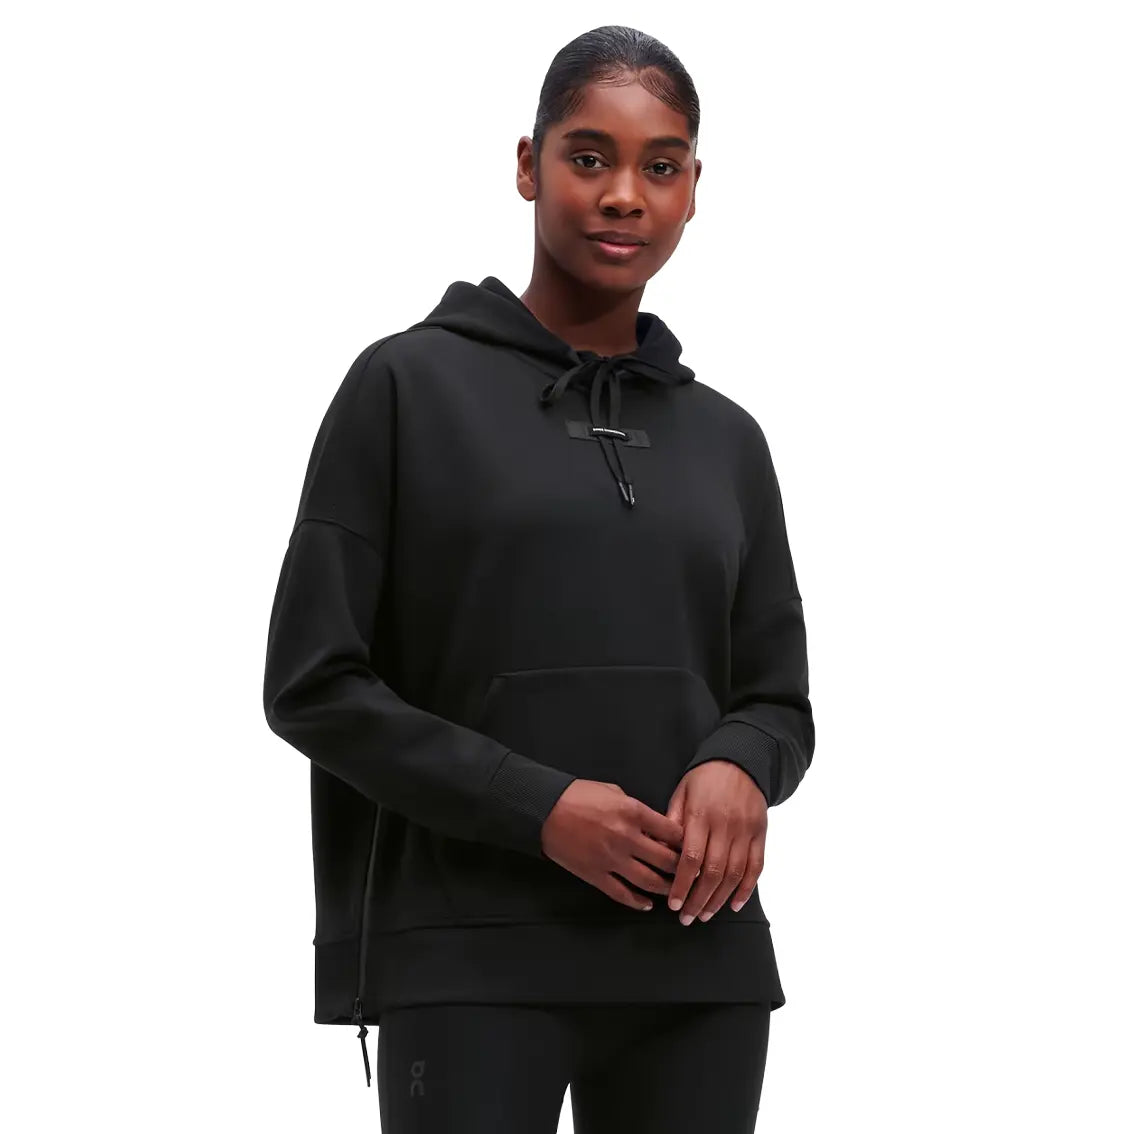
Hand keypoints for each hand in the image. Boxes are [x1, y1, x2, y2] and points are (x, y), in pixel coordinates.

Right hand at [540, 779, 685, 911]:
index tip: (692, 847)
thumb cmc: (577, 795)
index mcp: (633, 812)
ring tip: (674, 892)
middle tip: (690, 874)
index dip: (686, 841)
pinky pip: (623, 894)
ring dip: (666, 889)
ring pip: (649, 881)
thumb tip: (653, 825)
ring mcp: (612, 859)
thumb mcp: (613, 791)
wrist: (544, 810)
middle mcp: (627, 837)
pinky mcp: (596, 875)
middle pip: (667, 860)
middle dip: (682, 869)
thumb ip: (636, 809)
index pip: (673, 832)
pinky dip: (638, 902)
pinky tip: (647, 904)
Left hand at [665, 760, 766, 923]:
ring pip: (734, 874)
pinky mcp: (761, 834)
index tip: (673, 904)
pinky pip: (756, 867)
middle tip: (687, 917)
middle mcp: (725, 826)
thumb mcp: (681, 793)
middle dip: (698, 900)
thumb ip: (672, 823)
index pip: (690, 858)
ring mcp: (746, 831)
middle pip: (713, 872)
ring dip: (719, 899)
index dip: (682, 885)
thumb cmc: (704, 778)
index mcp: (701, 815)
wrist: (741, 760)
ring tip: (705, 915)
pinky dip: (746, 889)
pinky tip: (734, 903)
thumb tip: (659, 852)